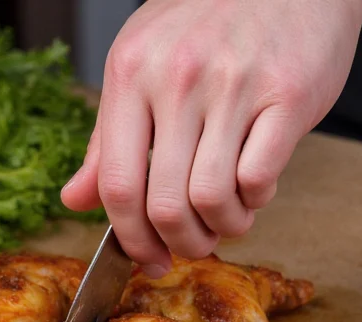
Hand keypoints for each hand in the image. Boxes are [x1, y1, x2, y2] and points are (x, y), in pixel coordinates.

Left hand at [61, 0, 361, 276]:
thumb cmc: (208, 19)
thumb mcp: (140, 63)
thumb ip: (106, 139)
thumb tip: (73, 200)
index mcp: (131, 74)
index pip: (116, 184)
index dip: (129, 238)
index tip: (147, 259)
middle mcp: (177, 79)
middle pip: (163, 203)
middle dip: (180, 244)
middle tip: (193, 246)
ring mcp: (234, 85)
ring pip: (211, 198)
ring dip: (222, 228)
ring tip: (228, 220)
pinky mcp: (288, 94)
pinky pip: (259, 177)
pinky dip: (256, 201)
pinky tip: (255, 190)